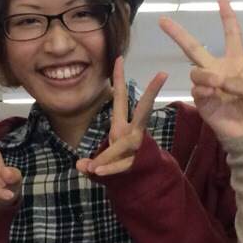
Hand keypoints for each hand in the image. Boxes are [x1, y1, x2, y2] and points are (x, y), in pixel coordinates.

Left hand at [75, 58, 166, 177]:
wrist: (137, 184)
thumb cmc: (117, 165)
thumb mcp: (100, 161)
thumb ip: (90, 163)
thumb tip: (81, 165)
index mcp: (122, 125)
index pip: (120, 98)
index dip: (119, 79)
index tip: (119, 58)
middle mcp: (133, 132)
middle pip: (144, 109)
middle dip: (152, 92)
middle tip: (162, 74)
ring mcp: (137, 146)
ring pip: (126, 145)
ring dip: (108, 155)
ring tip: (94, 167)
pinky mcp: (138, 162)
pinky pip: (122, 165)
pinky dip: (110, 169)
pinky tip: (97, 172)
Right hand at [160, 0, 242, 140]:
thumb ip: (240, 83)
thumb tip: (218, 81)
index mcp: (238, 64)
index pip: (232, 36)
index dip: (228, 18)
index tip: (222, 1)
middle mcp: (219, 72)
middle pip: (195, 49)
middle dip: (179, 34)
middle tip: (163, 20)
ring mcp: (209, 87)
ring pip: (195, 71)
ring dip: (204, 75)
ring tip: (216, 84)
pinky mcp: (202, 103)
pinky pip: (196, 90)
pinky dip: (203, 90)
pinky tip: (213, 94)